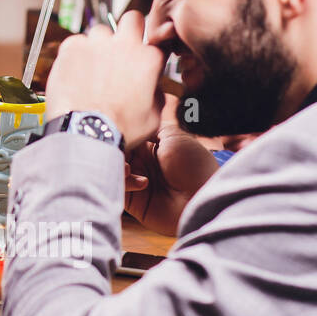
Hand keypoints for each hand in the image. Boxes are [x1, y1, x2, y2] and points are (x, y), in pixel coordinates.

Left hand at [44, 10, 165, 147]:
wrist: (85, 132)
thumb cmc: (119, 129)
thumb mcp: (153, 117)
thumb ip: (156, 94)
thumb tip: (151, 87)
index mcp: (148, 59)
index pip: (156, 41)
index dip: (149, 50)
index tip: (141, 59)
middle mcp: (125, 45)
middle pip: (132, 19)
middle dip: (129, 29)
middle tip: (120, 48)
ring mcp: (97, 44)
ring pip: (100, 31)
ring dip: (99, 45)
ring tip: (92, 67)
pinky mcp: (72, 47)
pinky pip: (75, 41)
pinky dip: (75, 52)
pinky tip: (75, 70)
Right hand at [123, 94, 220, 235]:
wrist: (204, 199)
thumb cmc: (195, 167)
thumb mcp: (176, 137)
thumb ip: (153, 125)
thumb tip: (137, 116)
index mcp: (150, 147)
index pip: (126, 135)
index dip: (119, 130)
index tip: (112, 127)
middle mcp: (141, 162)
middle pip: (115, 150)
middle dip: (113, 147)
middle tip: (116, 146)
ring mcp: (136, 180)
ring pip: (112, 168)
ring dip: (117, 165)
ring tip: (129, 167)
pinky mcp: (133, 200)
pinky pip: (118, 187)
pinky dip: (124, 181)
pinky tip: (141, 182)